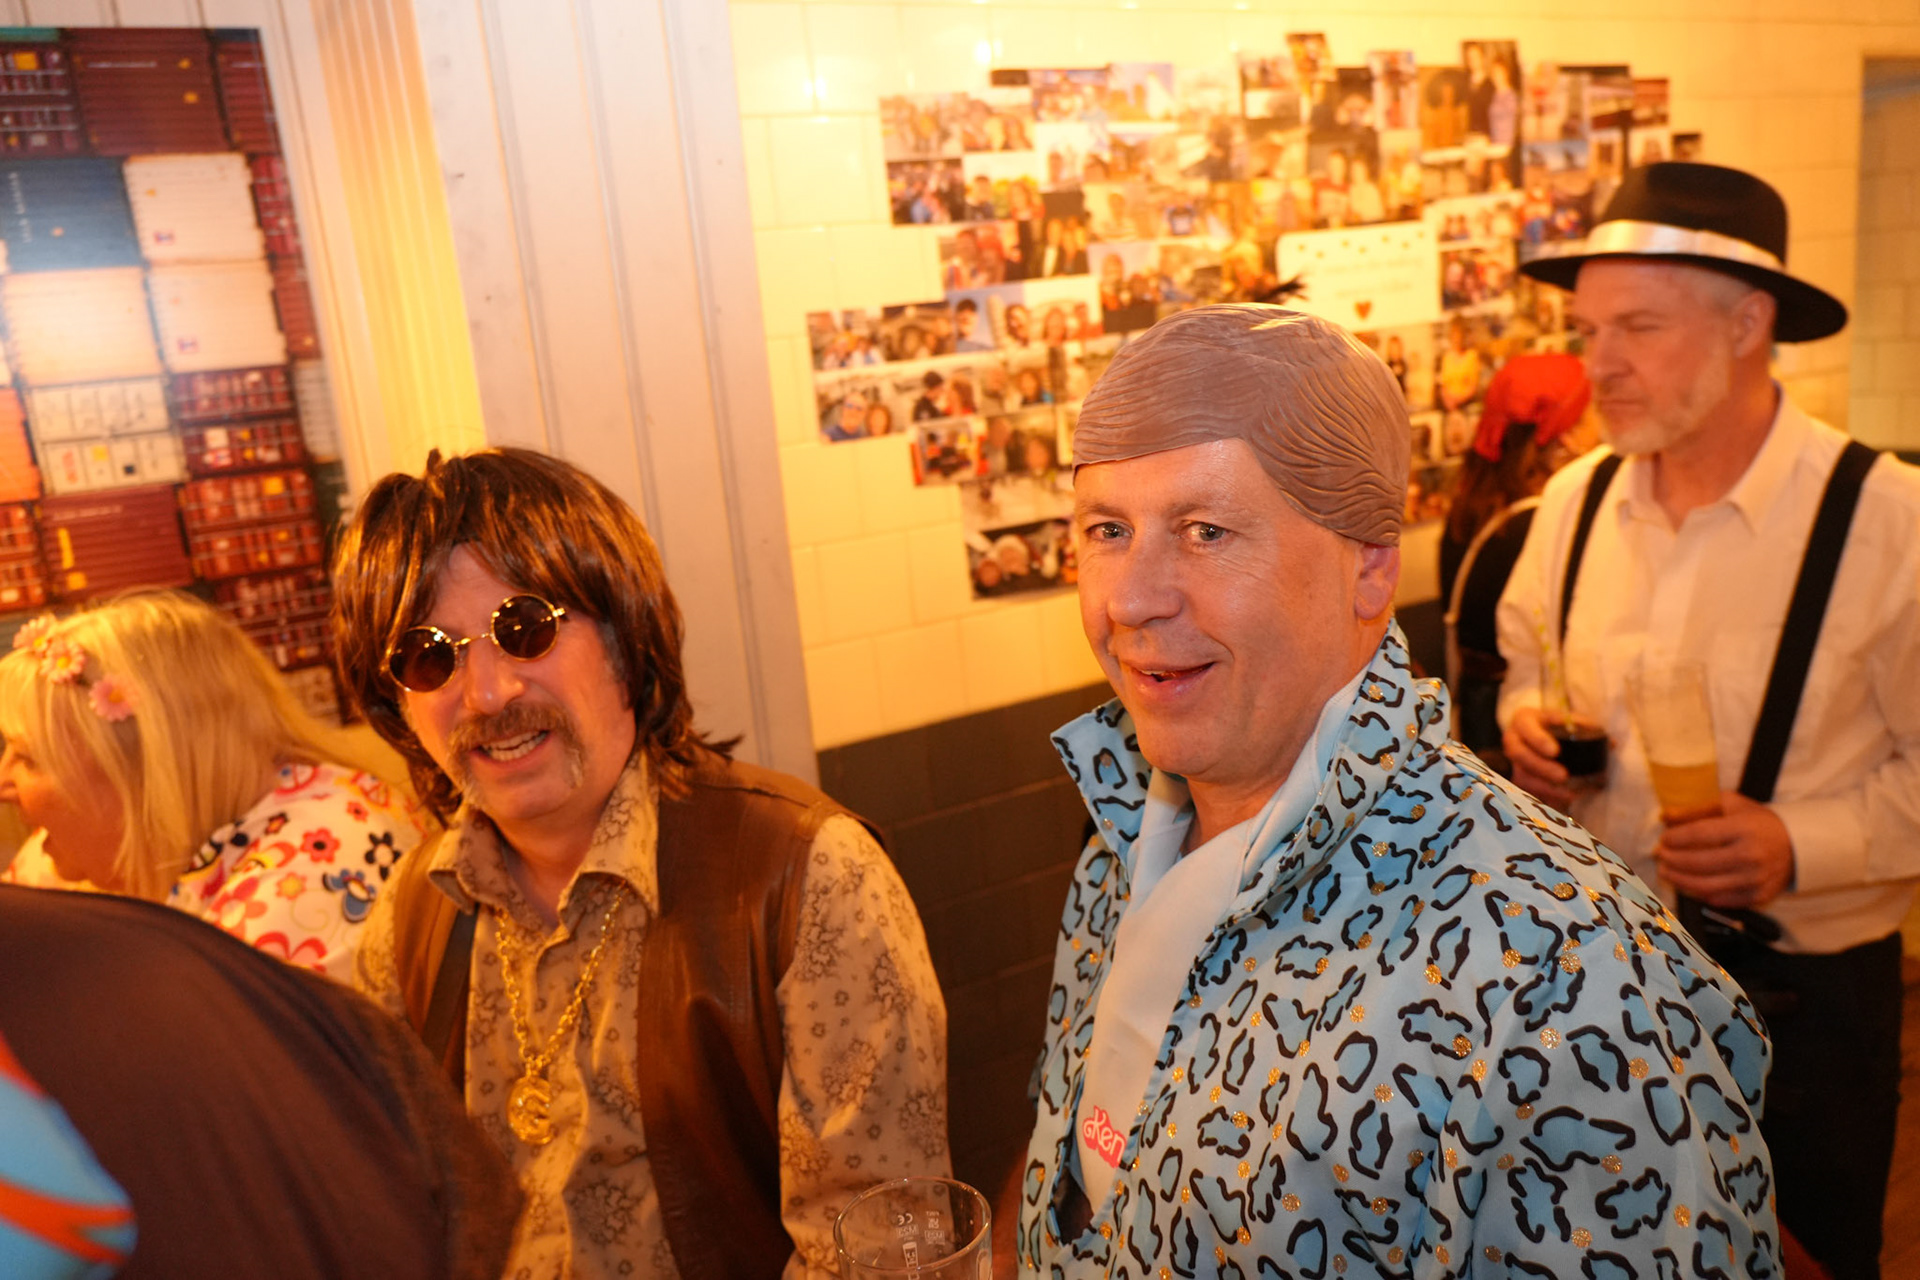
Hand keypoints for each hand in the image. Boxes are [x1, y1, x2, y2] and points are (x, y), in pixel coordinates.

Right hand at [1503, 705, 1575, 810]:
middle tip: (1563, 776)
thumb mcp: (1564, 719)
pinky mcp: (1517, 779)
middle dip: (1542, 768)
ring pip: (1522, 777)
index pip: (1526, 728)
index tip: (1556, 752)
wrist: (1532, 738)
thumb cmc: (1552, 726)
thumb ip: (1585, 727)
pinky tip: (1565, 801)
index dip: (1539, 740)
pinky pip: (1527, 791)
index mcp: (1524, 721)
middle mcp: (1513, 741)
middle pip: (1520, 755)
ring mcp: (1512, 762)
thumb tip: (1611, 744)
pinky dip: (1547, 797)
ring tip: (1569, 794)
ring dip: (1545, 787)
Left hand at [1655, 793, 1793, 908]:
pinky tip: (1688, 885)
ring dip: (1680, 880)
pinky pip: (1721, 900)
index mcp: (1743, 828)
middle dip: (1672, 861)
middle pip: (1699, 863)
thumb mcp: (1731, 805)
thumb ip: (1697, 809)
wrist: (1798, 845)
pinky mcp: (1758, 896)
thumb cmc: (1758, 822)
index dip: (1675, 838)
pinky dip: (1701, 894)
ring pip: (1707, 886)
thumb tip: (1664, 815)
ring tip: (1666, 872)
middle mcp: (1750, 856)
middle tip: (1659, 857)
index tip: (1663, 839)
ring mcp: (1755, 879)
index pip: (1699, 834)